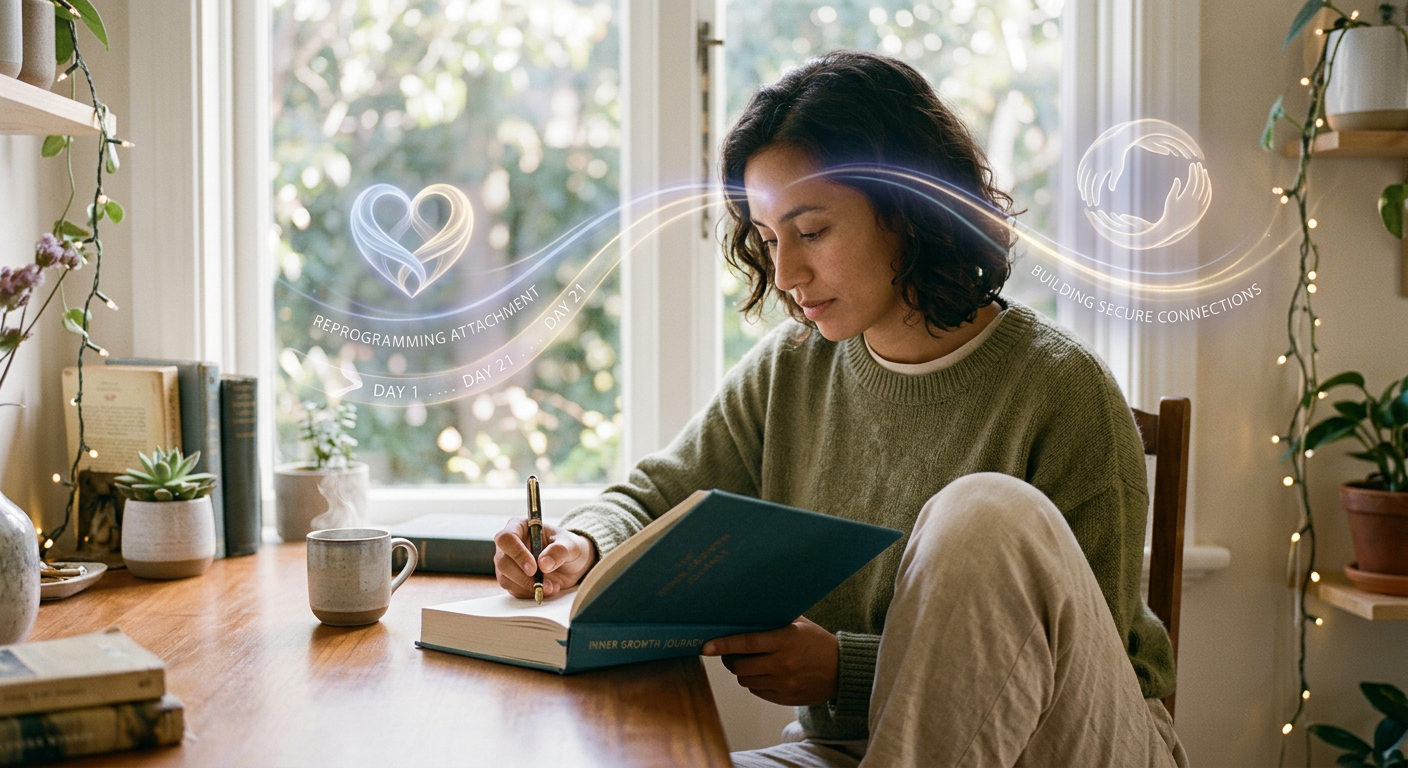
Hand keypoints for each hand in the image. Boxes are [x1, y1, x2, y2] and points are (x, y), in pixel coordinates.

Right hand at [493, 518, 596, 599]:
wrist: (571, 563)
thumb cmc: (569, 547)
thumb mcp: (571, 545)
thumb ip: (559, 551)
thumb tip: (543, 564)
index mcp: (519, 526)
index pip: (507, 538)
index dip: (517, 554)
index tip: (533, 569)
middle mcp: (509, 545)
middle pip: (503, 562)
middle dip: (523, 577)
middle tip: (545, 584)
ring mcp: (508, 563)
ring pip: (505, 579)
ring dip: (528, 587)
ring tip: (552, 587)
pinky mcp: (511, 579)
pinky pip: (513, 590)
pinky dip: (530, 593)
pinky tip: (546, 589)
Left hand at [701, 617, 838, 706]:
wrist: (842, 670)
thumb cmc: (816, 642)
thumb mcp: (799, 624)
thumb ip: (773, 619)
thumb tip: (743, 611)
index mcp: (785, 641)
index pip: (747, 643)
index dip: (724, 644)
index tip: (706, 646)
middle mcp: (783, 664)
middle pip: (740, 666)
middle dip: (731, 659)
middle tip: (732, 653)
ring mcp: (784, 684)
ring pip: (746, 681)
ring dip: (743, 672)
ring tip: (753, 662)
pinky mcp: (785, 699)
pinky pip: (757, 691)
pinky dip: (756, 682)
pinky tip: (766, 673)